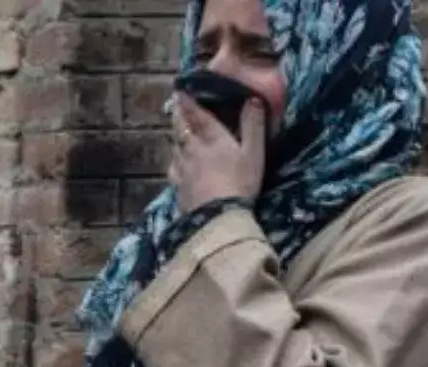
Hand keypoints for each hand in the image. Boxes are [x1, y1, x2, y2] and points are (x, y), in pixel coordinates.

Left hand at [169, 93, 266, 213]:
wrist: (218, 216)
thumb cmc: (240, 182)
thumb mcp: (254, 152)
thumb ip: (252, 125)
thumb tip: (253, 99)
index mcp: (212, 138)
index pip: (197, 115)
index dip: (188, 102)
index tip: (179, 90)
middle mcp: (192, 149)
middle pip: (180, 129)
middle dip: (178, 116)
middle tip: (175, 108)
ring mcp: (182, 169)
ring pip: (175, 147)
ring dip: (175, 137)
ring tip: (177, 133)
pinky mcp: (178, 187)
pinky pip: (174, 168)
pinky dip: (175, 161)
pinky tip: (176, 164)